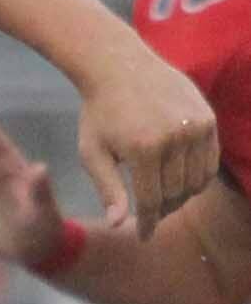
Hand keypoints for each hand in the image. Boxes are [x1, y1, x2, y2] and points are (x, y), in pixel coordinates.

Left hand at [74, 56, 216, 238]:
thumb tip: (118, 225)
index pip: (151, 201)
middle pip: (175, 193)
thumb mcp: (92, 152)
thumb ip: (108, 189)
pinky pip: (210, 161)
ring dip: (181, 195)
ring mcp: (195, 127)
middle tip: (150, 214)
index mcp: (143, 149)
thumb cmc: (99, 114)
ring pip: (196, 181)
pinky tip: (180, 179)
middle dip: (162, 209)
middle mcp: (174, 138)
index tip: (143, 236)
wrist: (118, 67)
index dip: (147, 223)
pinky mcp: (207, 118)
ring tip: (163, 197)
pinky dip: (198, 176)